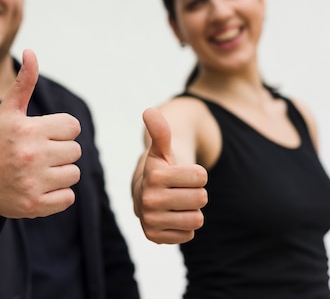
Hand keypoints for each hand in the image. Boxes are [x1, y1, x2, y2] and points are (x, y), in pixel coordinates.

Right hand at [0, 49, 81, 223]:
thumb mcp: (8, 112)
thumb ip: (24, 82)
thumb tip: (31, 52)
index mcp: (28, 129)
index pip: (72, 126)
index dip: (60, 130)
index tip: (42, 134)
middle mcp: (31, 155)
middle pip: (75, 150)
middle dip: (60, 151)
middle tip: (39, 154)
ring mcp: (33, 182)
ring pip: (73, 174)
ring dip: (61, 173)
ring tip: (39, 170)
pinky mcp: (34, 206)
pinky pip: (68, 198)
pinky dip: (58, 194)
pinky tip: (39, 186)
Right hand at [135, 108, 206, 243]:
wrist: (145, 193)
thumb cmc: (161, 169)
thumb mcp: (162, 150)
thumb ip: (160, 131)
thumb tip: (150, 111)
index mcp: (153, 176)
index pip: (202, 178)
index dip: (197, 175)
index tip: (181, 174)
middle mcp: (148, 199)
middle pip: (201, 198)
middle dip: (195, 193)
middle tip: (180, 190)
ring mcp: (150, 220)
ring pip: (197, 219)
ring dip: (191, 211)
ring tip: (176, 204)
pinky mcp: (154, 237)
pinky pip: (189, 234)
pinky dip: (184, 227)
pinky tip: (172, 217)